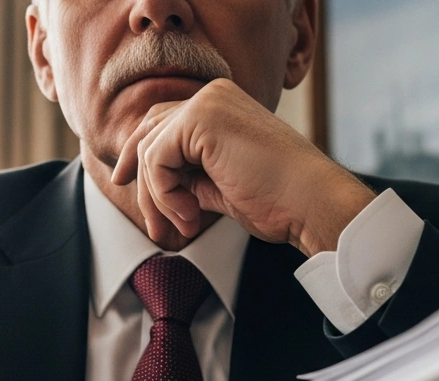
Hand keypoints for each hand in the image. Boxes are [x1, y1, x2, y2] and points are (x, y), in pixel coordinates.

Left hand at [111, 78, 375, 256]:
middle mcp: (212, 95)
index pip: (162, 125)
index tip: (128, 187)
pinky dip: (164, 194)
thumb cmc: (278, 200)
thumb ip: (189, 175)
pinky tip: (190, 215)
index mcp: (220, 104)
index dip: (141, 159)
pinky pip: (157, 159)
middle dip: (142, 182)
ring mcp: (206, 103)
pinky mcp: (201, 119)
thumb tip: (158, 185)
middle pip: (149, 133)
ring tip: (185, 225)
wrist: (310, 202)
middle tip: (153, 228)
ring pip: (150, 150)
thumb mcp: (221, 183)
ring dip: (159, 199)